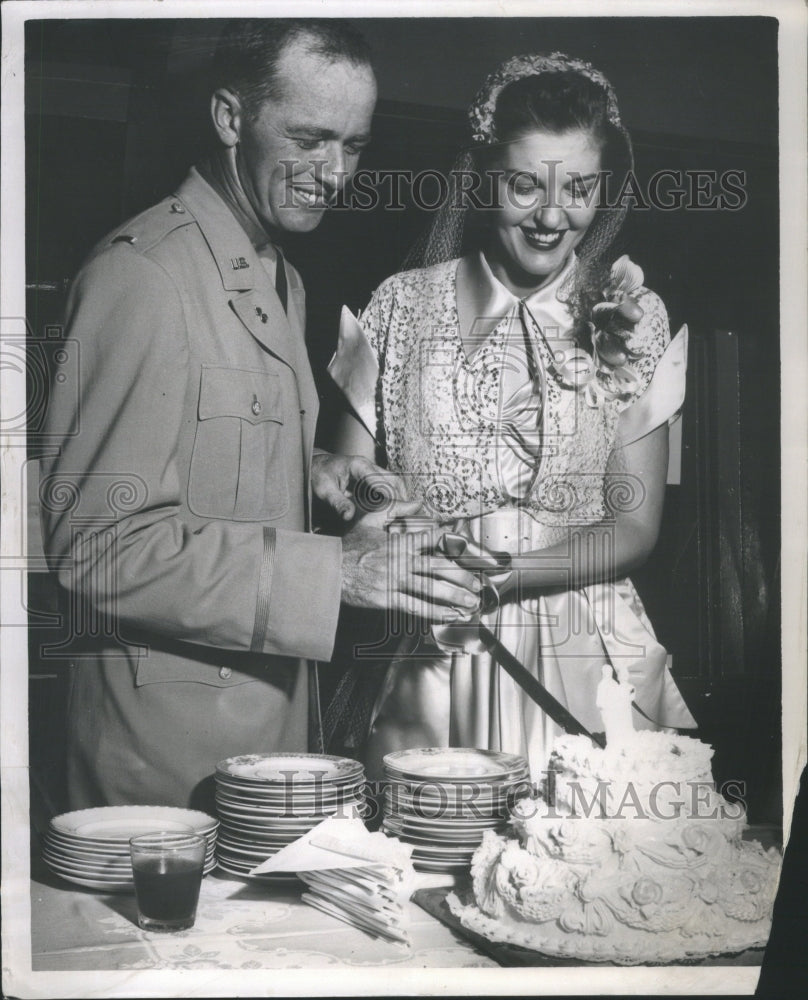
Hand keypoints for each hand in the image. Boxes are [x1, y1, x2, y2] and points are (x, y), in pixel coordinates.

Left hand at [311, 452, 408, 521]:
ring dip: (400, 497)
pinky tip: (395, 512)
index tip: (397, 508)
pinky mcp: (372, 480)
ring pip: (394, 483)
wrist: (316, 466)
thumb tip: (349, 516)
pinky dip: (393, 498)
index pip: (379, 480)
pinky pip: (388, 488)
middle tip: (408, 515)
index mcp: (359, 465)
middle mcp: (369, 466)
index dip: (389, 494)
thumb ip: (337, 502)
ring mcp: (372, 472)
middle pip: (393, 480)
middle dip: (401, 497)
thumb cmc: (319, 475)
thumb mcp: (324, 489)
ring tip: (405, 515)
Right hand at [340, 506, 482, 621]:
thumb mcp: (370, 519)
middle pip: (439, 568)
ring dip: (454, 596)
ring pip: (431, 589)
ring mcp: (395, 582)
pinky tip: (449, 615)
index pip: (432, 539)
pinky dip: (435, 612)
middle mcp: (401, 562)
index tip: (468, 547)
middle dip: (462, 576)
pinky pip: (416, 607)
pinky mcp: (388, 599)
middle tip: (477, 583)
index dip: (452, 542)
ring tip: (470, 602)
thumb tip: (417, 502)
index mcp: (399, 542)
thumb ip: (395, 508)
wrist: (328, 571)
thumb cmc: (350, 546)